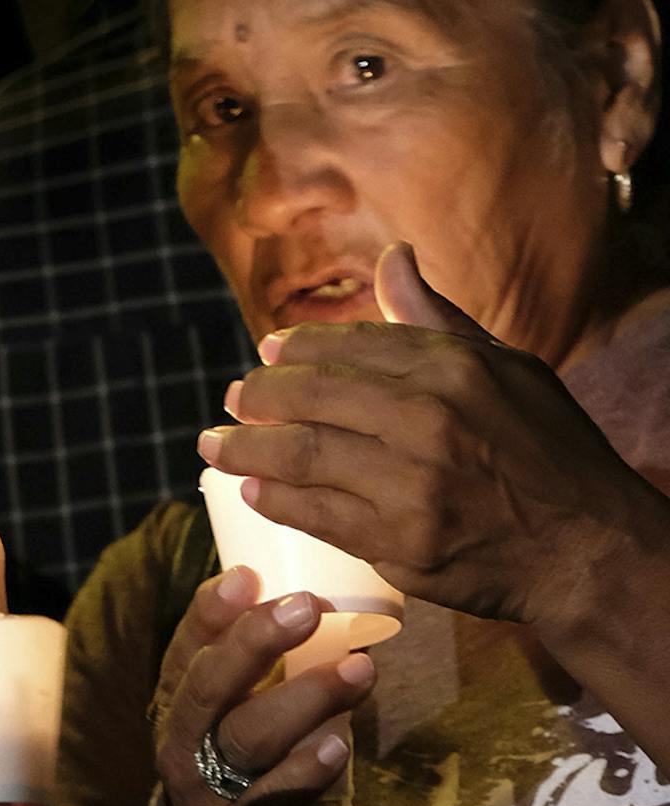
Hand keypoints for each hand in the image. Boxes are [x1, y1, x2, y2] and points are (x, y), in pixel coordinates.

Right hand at [151, 568, 374, 805]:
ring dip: (304, 699)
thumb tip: (314, 605)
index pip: (185, 652)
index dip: (211, 612)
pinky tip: (341, 746)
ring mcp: (210, 800)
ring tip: (360, 670)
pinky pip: (274, 801)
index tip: (247, 574)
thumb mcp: (240, 733)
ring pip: (246, 739)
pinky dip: (307, 771)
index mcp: (178, 716)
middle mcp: (183, 752)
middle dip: (257, 642)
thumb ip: (260, 683)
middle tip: (308, 607)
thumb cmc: (251, 794)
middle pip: (210, 687)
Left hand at [200, 242, 669, 630]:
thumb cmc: (548, 451)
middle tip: (232, 400)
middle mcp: (428, 419)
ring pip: (301, 455)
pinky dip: (276, 499)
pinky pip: (316, 513)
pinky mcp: (400, 540)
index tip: (265, 353)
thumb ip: (437, 318)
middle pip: (310, 397)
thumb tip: (393, 256)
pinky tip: (253, 488)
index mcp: (453, 368)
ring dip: (245, 448)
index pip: (348, 346)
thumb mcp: (509, 368)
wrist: (591, 548)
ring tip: (214, 444)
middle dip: (258, 397)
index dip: (295, 349)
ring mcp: (412, 483)